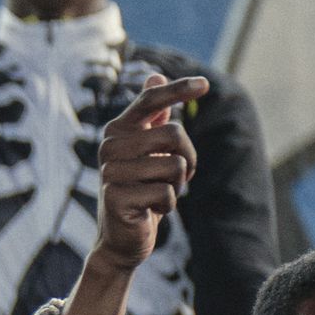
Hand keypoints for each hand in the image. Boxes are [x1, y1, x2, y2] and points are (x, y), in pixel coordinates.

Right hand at [59, 73, 205, 314]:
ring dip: (176, 185)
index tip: (205, 85)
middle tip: (177, 175)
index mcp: (117, 130)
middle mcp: (109, 147)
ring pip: (174, 167)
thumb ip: (151, 116)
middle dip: (187, 157)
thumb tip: (154, 77)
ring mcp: (111, 172)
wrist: (120, 237)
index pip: (150, 101)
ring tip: (158, 193)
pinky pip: (167, 194)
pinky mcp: (117, 198)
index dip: (178, 90)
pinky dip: (167, 205)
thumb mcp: (147, 151)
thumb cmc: (138, 188)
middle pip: (174, 135)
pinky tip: (149, 211)